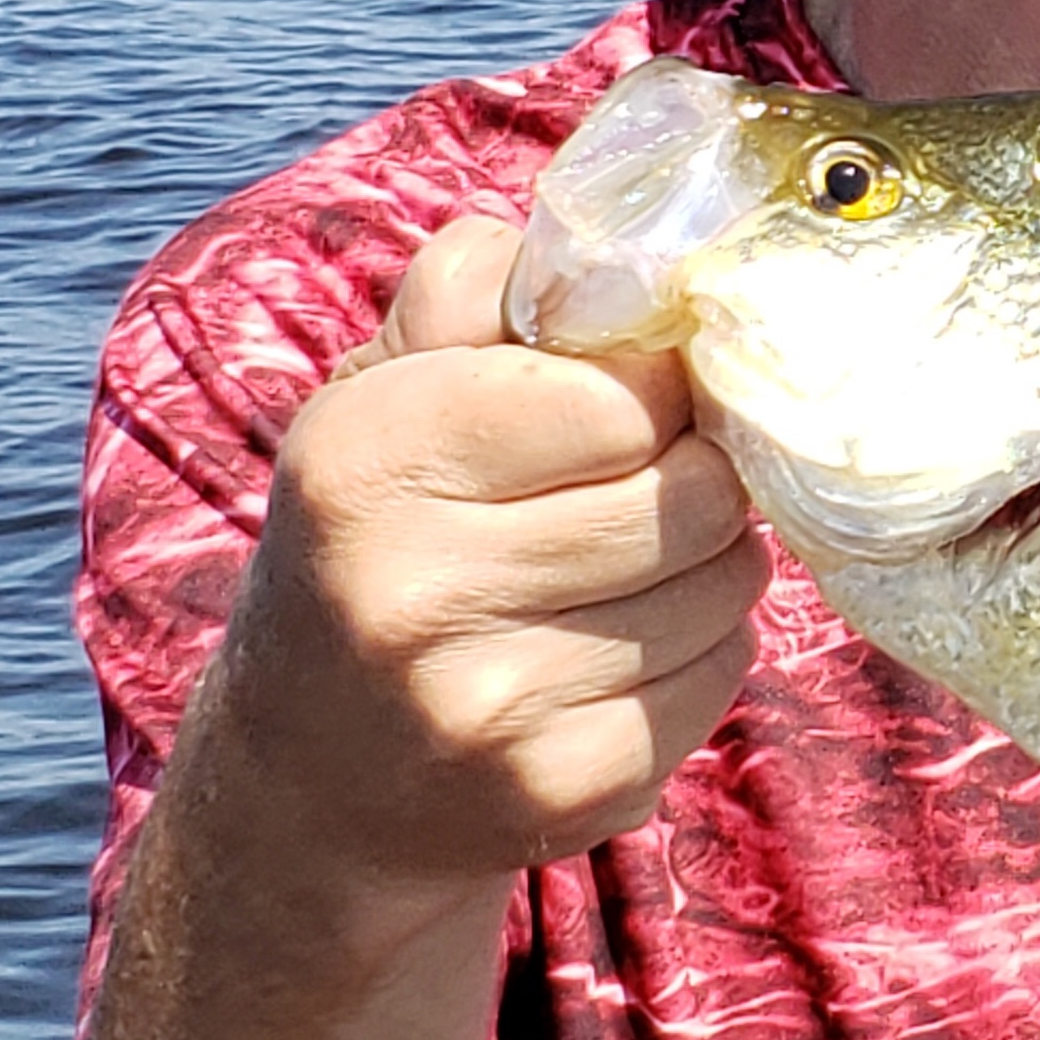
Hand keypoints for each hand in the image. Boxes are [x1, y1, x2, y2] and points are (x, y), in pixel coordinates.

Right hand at [213, 216, 766, 914]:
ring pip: (728, 588)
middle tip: (653, 485)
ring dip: (711, 566)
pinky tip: (620, 650)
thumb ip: (476, 293)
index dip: (658, 391)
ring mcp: (486, 708)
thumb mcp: (384, 395)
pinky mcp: (560, 794)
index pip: (626, 395)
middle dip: (701, 479)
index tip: (634, 402)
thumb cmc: (379, 539)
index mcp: (365, 459)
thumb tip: (617, 245)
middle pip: (700, 496)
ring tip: (631, 568)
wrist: (311, 782)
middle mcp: (410, 590)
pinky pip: (721, 680)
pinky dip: (700, 654)